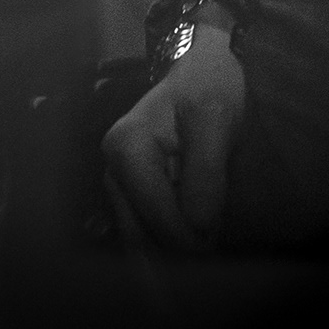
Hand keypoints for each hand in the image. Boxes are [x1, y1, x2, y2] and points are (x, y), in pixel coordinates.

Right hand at [100, 30, 244, 253]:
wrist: (204, 71)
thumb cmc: (209, 88)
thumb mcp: (215, 121)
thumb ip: (205, 175)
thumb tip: (197, 229)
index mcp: (126, 147)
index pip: (153, 212)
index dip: (186, 237)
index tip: (214, 248)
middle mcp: (113, 170)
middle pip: (140, 233)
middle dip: (176, 252)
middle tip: (212, 257)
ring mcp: (120, 185)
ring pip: (141, 240)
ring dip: (173, 252)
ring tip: (206, 255)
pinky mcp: (133, 195)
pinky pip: (147, 231)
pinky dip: (169, 244)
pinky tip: (192, 249)